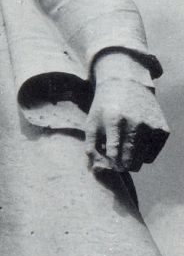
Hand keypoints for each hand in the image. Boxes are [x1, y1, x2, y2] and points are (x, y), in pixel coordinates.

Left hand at [85, 52, 168, 171]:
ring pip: (141, 161)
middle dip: (120, 166)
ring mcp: (152, 126)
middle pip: (129, 161)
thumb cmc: (104, 109)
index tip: (108, 164)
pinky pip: (151, 155)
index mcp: (115, 121)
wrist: (127, 85)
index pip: (113, 153)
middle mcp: (136, 123)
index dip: (110, 164)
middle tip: (115, 162)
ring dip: (131, 162)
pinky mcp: (163, 130)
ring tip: (123, 152)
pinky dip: (143, 155)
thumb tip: (98, 170)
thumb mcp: (91, 124)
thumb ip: (91, 148)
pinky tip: (135, 144)